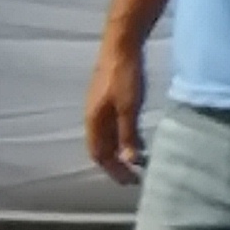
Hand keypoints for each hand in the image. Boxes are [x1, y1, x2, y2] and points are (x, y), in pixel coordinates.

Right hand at [89, 40, 148, 183]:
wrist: (121, 46)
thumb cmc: (124, 77)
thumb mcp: (129, 108)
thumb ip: (128, 134)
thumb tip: (129, 161)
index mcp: (94, 120)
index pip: (98, 154)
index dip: (113, 170)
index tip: (131, 182)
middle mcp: (93, 117)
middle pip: (101, 148)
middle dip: (116, 165)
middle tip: (135, 177)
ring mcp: (99, 107)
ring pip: (106, 138)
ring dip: (119, 152)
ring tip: (136, 162)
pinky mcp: (108, 100)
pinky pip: (112, 127)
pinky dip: (122, 138)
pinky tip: (136, 139)